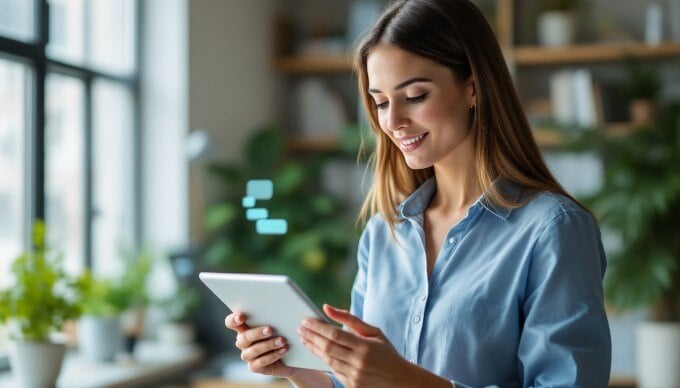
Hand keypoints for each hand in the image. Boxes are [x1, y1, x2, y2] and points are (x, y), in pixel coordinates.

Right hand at [225, 312, 297, 377]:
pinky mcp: (255, 366)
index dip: (233, 320)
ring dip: (268, 345)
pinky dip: (272, 356)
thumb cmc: (284, 332)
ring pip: (253, 350)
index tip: (241, 317)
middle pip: (244, 337)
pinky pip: (260, 362)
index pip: (231, 323)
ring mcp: (248, 355)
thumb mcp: (280, 322)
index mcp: (245, 327)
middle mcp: (243, 341)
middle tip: (270, 330)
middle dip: (257, 333)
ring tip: (282, 341)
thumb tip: (278, 309)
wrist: (293, 354)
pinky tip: (283, 350)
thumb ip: (275, 316)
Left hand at [297, 304, 416, 387]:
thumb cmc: (386, 352)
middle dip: (311, 336)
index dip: (318, 327)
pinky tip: (316, 351)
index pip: (335, 334)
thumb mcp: (374, 332)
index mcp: (365, 346)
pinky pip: (333, 371)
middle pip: (327, 347)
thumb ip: (350, 319)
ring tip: (304, 338)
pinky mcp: (352, 386)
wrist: (400, 380)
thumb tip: (327, 308)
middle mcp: (359, 362)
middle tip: (300, 328)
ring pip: (327, 360)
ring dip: (313, 348)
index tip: (306, 320)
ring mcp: (355, 376)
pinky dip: (324, 360)